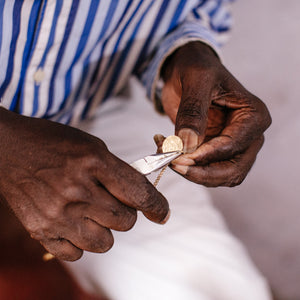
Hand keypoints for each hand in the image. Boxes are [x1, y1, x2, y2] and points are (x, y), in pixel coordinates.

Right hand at [0, 108, 168, 260]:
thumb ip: (118, 171)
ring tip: (91, 213)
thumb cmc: (54, 143)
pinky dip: (81, 241)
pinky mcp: (40, 230)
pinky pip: (76, 254)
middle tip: (112, 202)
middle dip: (126, 213)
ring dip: (105, 230)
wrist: (9, 149)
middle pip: (126, 222)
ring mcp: (57, 213)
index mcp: (93, 162)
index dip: (157, 206)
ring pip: (105, 243)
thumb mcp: (92, 146)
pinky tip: (73, 223)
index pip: (138, 193)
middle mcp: (76, 190)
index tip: (162, 214)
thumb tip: (142, 196)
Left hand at [160, 42, 270, 186]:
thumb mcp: (196, 81)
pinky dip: (185, 167)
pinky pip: (203, 170)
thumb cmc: (197, 68)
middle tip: (172, 163)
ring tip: (165, 152)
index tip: (179, 157)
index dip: (206, 155)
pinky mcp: (215, 151)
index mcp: (253, 116)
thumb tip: (187, 145)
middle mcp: (249, 136)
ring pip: (218, 176)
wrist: (186, 71)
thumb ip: (193, 112)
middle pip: (232, 170)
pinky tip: (167, 149)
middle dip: (200, 172)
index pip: (233, 146)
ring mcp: (233, 146)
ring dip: (191, 172)